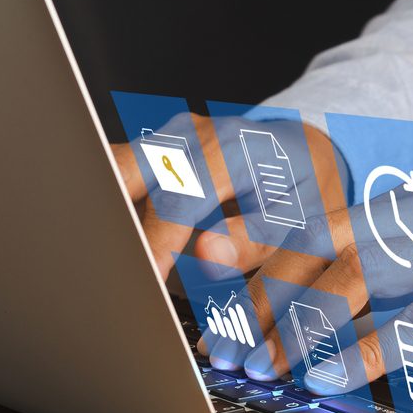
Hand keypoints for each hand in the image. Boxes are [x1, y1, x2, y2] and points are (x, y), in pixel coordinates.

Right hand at [111, 113, 344, 278]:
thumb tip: (206, 257)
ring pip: (116, 171)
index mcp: (231, 148)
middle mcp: (192, 134)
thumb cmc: (302, 188)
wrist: (302, 152)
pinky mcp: (155, 148)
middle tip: (112, 268)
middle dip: (114, 220)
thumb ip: (254, 239)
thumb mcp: (297, 218)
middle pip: (129, 172)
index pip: (179, 197)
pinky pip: (121, 174)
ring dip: (110, 213)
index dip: (157, 241)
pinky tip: (120, 245)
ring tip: (112, 261)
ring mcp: (169, 137)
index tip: (146, 278)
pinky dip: (117, 207)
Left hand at [228, 181, 412, 389]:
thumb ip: (396, 264)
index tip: (207, 255)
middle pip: (329, 244)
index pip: (324, 215)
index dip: (261, 235)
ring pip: (363, 278)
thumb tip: (325, 303)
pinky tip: (337, 373)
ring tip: (270, 363)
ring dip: (306, 326)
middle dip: (265, 290)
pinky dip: (369, 350)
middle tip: (225, 333)